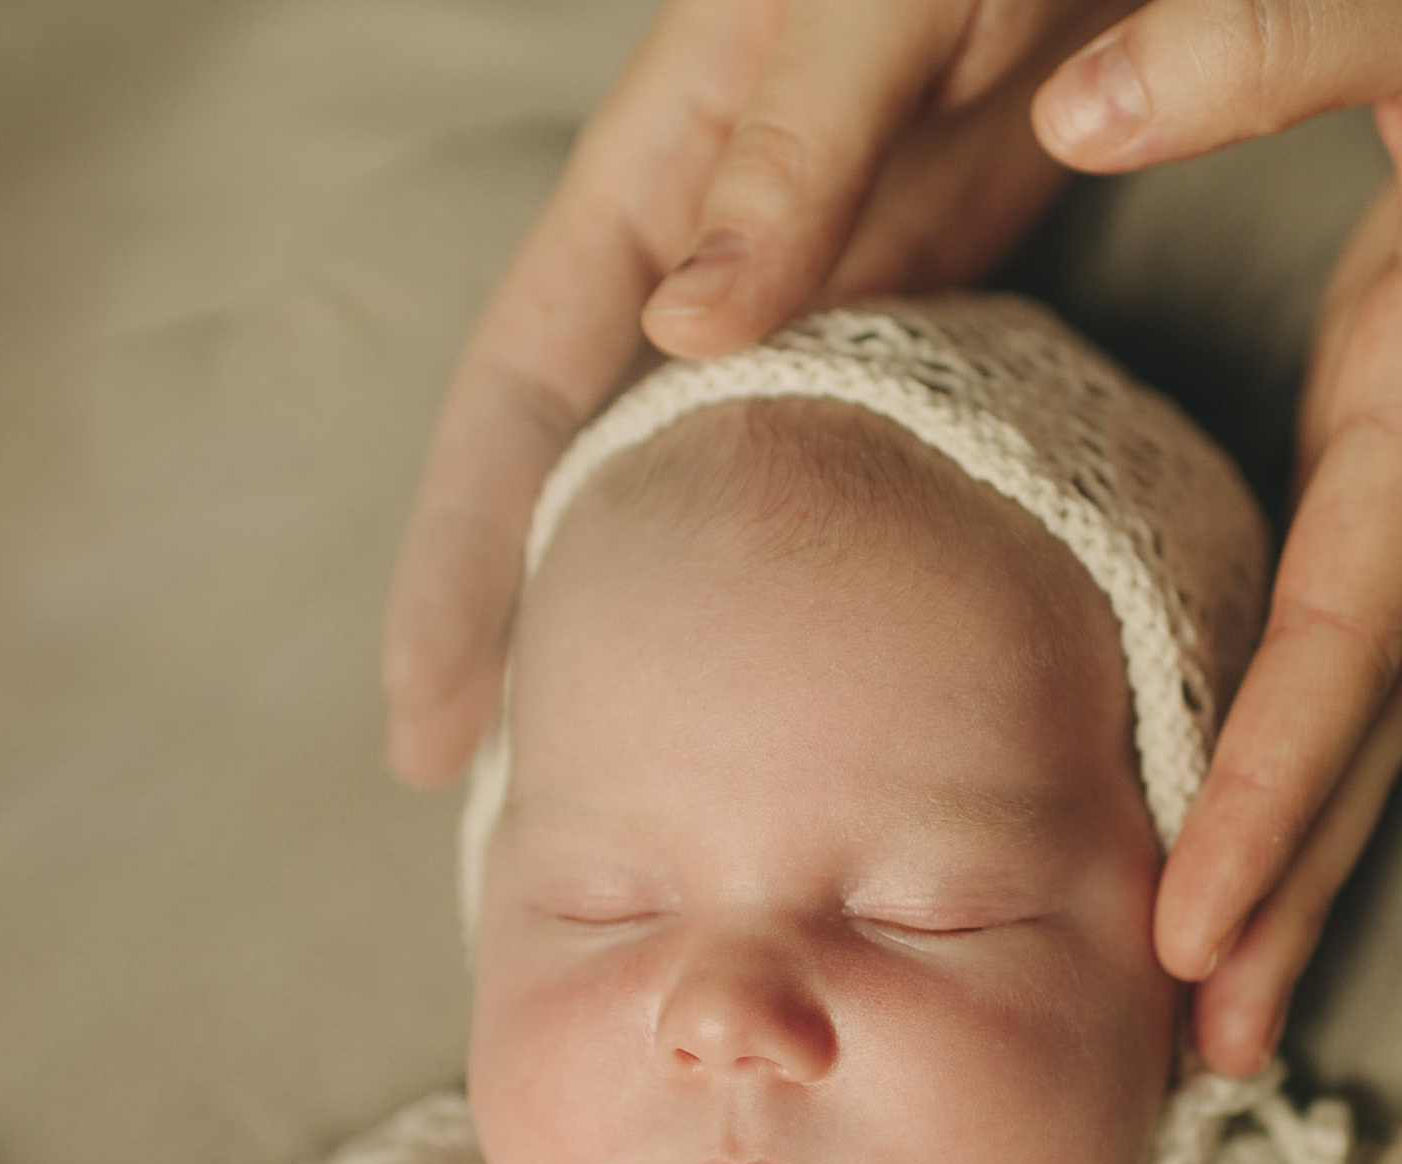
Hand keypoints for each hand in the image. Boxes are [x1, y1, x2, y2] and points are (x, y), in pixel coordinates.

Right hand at [383, 0, 1132, 785]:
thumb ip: (794, 134)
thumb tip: (684, 332)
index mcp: (687, 148)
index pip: (533, 381)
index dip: (465, 554)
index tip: (431, 734)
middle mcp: (753, 199)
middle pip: (619, 435)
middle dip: (563, 601)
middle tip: (545, 792)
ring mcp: (858, 208)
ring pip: (753, 432)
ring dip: (710, 574)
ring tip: (690, 741)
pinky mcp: (970, 200)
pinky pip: (900, 385)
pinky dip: (868, 501)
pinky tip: (879, 609)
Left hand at [1026, 0, 1401, 1073]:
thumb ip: (1276, 39)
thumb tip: (1077, 106)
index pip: (1355, 615)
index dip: (1279, 775)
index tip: (1202, 924)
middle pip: (1371, 719)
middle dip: (1298, 891)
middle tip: (1206, 1056)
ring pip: (1370, 705)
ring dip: (1305, 862)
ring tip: (1221, 1014)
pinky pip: (1357, 643)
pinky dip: (1301, 759)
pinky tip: (1244, 837)